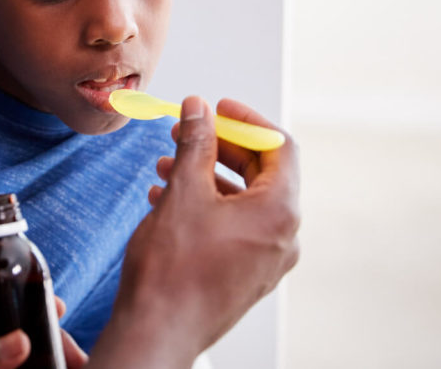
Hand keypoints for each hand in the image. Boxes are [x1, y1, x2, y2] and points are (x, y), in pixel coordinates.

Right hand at [89, 97, 299, 367]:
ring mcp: (266, 259)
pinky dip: (208, 205)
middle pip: (263, 173)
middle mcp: (283, 237)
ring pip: (244, 201)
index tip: (218, 109)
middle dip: (222, 148)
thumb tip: (197, 110)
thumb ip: (195, 143)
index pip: (279, 147)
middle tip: (189, 132)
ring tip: (169, 166)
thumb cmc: (172, 271)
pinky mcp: (246, 274)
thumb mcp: (183, 191)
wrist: (157, 331)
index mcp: (279, 212)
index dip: (247, 121)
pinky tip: (168, 198)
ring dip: (208, 176)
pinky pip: (235, 226)